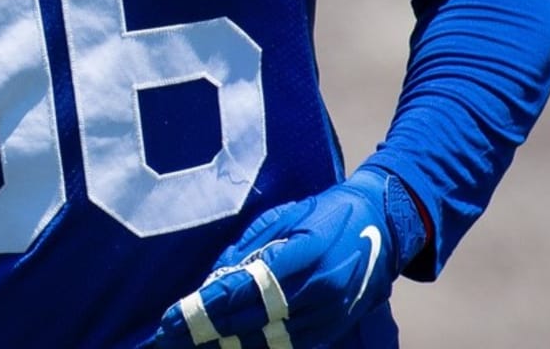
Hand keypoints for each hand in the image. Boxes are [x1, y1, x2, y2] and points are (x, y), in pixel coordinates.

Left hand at [152, 168, 426, 348]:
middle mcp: (316, 292)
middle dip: (206, 335)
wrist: (381, 228)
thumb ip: (247, 249)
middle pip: (251, 324)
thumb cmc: (323, 213)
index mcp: (302, 255)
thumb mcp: (282, 217)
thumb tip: (211, 281)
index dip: (205, 308)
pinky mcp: (333, 331)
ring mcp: (327, 317)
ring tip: (189, 348)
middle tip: (167, 340)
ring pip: (269, 345)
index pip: (243, 290)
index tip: (171, 319)